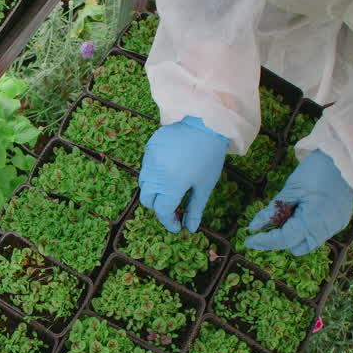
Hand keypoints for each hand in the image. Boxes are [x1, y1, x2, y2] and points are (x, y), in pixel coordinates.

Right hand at [138, 116, 228, 232]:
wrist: (204, 124)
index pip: (162, 211)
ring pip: (144, 184)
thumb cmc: (208, 157)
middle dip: (158, 207)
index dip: (169, 222)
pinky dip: (154, 174)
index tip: (177, 226)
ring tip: (170, 188)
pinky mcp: (149, 148)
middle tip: (173, 207)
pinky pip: (146, 167)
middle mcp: (155, 174)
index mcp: (171, 185)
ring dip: (154, 191)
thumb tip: (189, 228)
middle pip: (148, 200)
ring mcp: (149, 160)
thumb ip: (194, 209)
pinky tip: (169, 169)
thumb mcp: (204, 186)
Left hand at [244, 150, 352, 254]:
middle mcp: (327, 230)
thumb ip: (271, 212)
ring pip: (308, 243)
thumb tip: (253, 228)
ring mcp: (336, 227)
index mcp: (313, 222)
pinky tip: (304, 210)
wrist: (344, 158)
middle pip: (297, 248)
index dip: (264, 241)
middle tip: (272, 222)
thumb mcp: (289, 190)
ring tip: (291, 212)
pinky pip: (319, 233)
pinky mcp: (341, 221)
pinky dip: (307, 227)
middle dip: (282, 239)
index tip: (249, 241)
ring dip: (295, 234)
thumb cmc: (315, 170)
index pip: (284, 240)